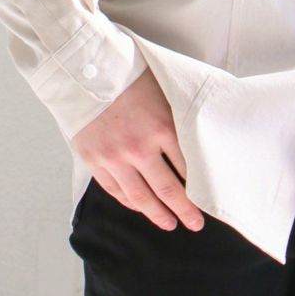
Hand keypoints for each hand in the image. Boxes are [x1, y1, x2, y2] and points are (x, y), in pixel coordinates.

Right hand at [70, 66, 205, 233]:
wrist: (85, 71)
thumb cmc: (128, 76)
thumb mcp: (162, 93)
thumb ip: (177, 120)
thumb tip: (197, 143)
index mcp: (162, 127)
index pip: (188, 167)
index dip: (200, 186)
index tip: (209, 197)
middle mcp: (140, 148)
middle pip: (169, 189)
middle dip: (185, 210)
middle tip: (196, 224)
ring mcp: (115, 158)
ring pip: (141, 197)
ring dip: (158, 214)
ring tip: (170, 224)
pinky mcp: (94, 161)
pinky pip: (116, 191)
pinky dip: (130, 203)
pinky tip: (141, 208)